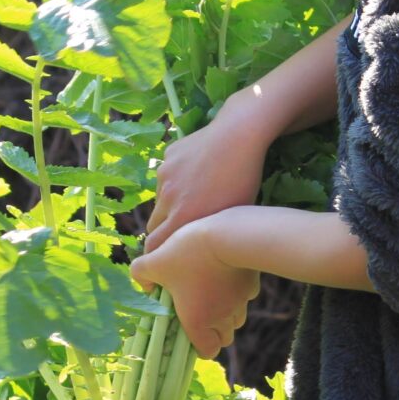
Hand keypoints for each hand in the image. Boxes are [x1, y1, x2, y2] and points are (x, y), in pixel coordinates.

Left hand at [130, 216, 262, 357]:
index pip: (208, 352)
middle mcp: (222, 318)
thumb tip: (144, 285)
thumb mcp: (154, 261)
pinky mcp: (251, 286)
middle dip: (214, 331)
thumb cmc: (186, 254)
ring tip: (212, 295)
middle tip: (199, 312)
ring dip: (226, 314)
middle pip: (225, 338)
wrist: (226, 235)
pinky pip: (245, 297)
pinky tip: (226, 276)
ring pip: (237, 319)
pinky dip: (236, 293)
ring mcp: (240, 303)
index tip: (191, 334)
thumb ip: (141, 275)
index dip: (201, 346)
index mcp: (199, 321)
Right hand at [143, 101, 271, 252]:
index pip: (154, 248)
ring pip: (161, 199)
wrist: (239, 135)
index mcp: (183, 218)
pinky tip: (199, 171)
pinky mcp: (167, 156)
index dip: (155, 257)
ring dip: (171, 204)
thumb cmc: (244, 180)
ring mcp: (165, 175)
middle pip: (154, 225)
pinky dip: (177, 180)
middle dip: (163, 232)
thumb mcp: (230, 215)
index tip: (160, 263)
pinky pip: (167, 175)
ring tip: (196, 195)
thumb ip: (207, 234)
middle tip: (179, 232)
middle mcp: (167, 198)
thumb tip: (197, 249)